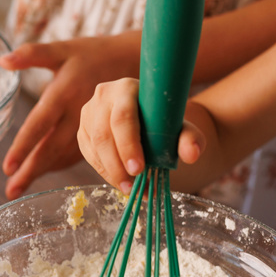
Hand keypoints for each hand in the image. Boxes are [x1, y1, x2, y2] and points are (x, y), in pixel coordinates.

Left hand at [0, 34, 138, 199]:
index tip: (8, 168)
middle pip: (50, 147)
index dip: (24, 146)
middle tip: (11, 192)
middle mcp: (75, 112)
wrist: (134, 59)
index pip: (39, 124)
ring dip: (44, 172)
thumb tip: (2, 61)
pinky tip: (45, 172)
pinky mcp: (99, 131)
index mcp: (63, 92)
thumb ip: (32, 54)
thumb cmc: (92, 52)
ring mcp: (89, 124)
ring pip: (64, 154)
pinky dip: (61, 164)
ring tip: (20, 190)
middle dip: (30, 171)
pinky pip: (79, 153)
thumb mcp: (63, 49)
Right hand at [78, 79, 205, 191]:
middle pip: (103, 134)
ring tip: (129, 188)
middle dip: (117, 163)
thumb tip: (192, 154)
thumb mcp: (180, 126)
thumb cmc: (163, 120)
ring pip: (94, 146)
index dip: (128, 144)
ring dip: (110, 171)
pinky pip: (89, 154)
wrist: (147, 115)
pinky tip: (119, 180)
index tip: (139, 168)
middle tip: (132, 185)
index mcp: (127, 88)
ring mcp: (89, 113)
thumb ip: (190, 138)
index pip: (123, 117)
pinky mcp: (83, 130)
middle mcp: (103, 96)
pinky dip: (104, 171)